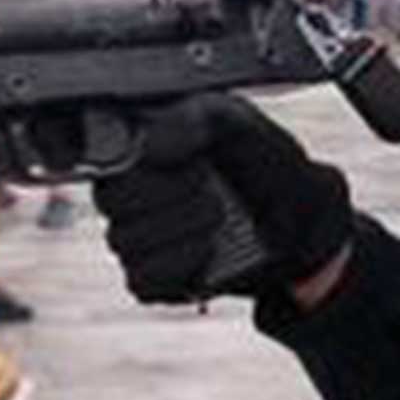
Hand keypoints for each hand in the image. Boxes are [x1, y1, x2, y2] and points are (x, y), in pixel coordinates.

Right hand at [92, 95, 352, 306]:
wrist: (298, 218)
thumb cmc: (260, 162)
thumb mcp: (236, 122)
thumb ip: (193, 119)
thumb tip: (150, 146)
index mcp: (135, 148)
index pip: (101, 156)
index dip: (136, 162)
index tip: (182, 160)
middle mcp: (126, 195)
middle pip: (113, 202)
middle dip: (169, 195)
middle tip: (209, 188)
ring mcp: (135, 239)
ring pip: (126, 242)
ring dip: (182, 229)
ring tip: (218, 216)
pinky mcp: (151, 280)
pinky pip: (142, 280)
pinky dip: (180, 265)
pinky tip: (207, 251)